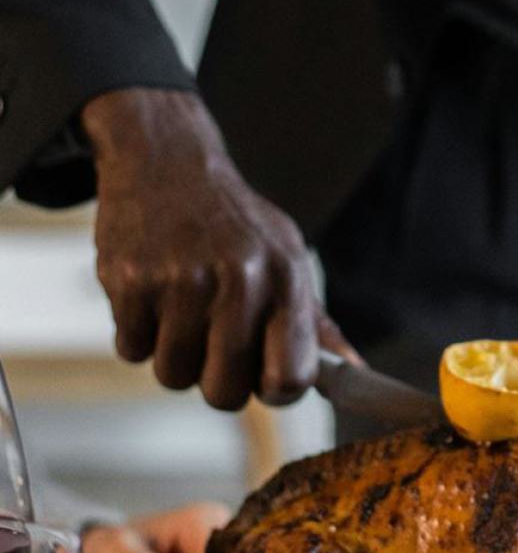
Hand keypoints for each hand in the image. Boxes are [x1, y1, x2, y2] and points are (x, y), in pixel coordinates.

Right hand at [82, 89, 360, 410]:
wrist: (164, 159)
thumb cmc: (236, 224)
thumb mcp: (287, 257)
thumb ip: (316, 323)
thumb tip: (355, 370)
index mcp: (286, 278)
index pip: (292, 378)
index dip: (276, 391)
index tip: (263, 379)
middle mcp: (239, 278)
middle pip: (226, 393)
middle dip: (218, 382)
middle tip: (214, 345)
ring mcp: (181, 279)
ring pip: (174, 376)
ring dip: (175, 358)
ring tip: (182, 313)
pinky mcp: (129, 279)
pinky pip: (131, 351)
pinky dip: (137, 335)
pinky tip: (151, 297)